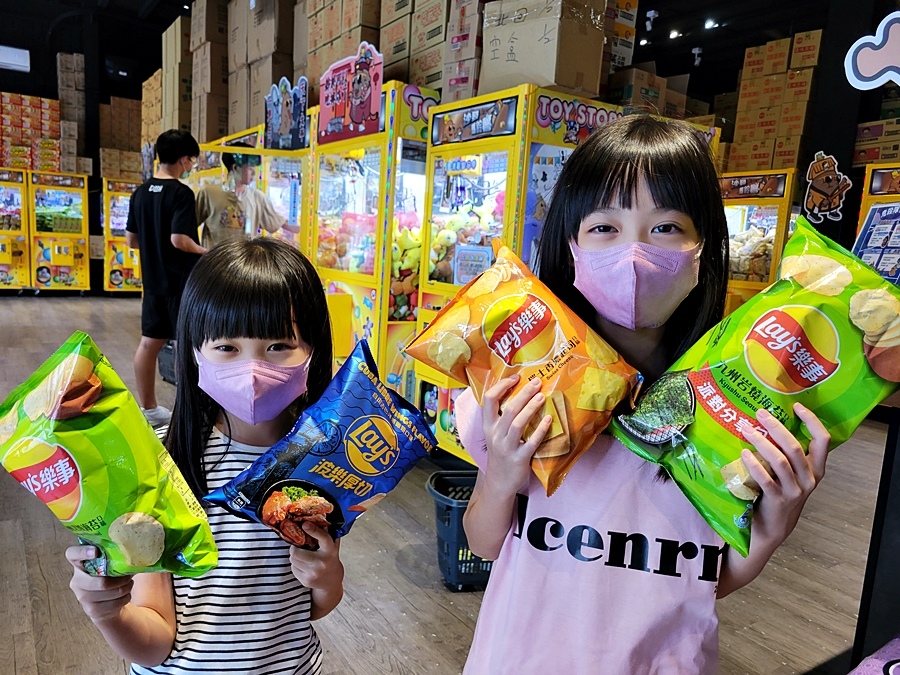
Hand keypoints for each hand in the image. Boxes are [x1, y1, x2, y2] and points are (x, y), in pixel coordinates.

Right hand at [66, 545, 133, 622]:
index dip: (82, 551)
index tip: (96, 551)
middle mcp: (77, 580)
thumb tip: (134, 553)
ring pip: (109, 592)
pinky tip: (124, 595)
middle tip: (129, 576)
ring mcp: (82, 597)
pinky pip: (114, 603)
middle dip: (120, 580)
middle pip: (100, 582)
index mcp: (79, 563)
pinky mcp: (92, 610)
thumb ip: (114, 556)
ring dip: (125, 588)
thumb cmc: (110, 576)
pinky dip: (125, 598)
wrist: (106, 603)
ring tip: (129, 584)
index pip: (72, 554)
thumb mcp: (110, 564)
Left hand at [289, 523, 343, 591]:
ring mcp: (313, 573)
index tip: (305, 524)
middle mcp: (322, 562)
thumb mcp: (332, 545)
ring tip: (303, 556)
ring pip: (293, 560)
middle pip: (297, 552)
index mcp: (330, 550)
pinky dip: (296, 565)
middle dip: (295, 548)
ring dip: (295, 556)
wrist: (332, 581)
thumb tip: (316, 518)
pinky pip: (293, 568)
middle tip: (298, 546)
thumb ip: (327, 533)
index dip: (314, 530)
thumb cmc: (330, 559)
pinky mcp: (306, 580)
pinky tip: (304, 566)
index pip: (323, 538)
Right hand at [481, 375, 551, 495]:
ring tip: (542, 397)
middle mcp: (495, 434)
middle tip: (536, 383)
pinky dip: (540, 430)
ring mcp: (506, 447)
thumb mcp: (495, 434)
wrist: (499, 481)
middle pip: (508, 409)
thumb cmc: (501, 454)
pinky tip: (548, 420)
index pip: (489, 400)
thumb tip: (521, 395)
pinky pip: (531, 442)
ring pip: (517, 424)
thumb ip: (502, 418)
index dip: (501, 386)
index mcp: (488, 425)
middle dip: (523, 394)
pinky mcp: (519, 458)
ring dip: (530, 408)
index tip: (515, 378)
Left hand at [741, 403, 828, 550]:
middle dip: (776, 427)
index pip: (823, 440)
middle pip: (795, 447)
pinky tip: (744, 453)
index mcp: (816, 469)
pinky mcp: (779, 500)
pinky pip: (766, 478)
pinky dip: (754, 464)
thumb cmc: (778, 495)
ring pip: (780, 461)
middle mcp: (809, 478)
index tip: (797, 406)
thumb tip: (767, 424)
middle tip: (760, 413)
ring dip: (762, 443)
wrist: (772, 528)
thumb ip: (786, 454)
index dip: (812, 421)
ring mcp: (795, 490)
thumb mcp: (790, 475)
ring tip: (746, 430)